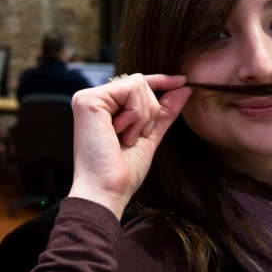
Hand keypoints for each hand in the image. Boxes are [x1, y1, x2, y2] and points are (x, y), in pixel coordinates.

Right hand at [68, 74, 191, 218]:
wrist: (107, 190)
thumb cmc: (123, 171)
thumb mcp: (149, 136)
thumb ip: (164, 111)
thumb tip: (184, 88)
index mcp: (103, 107)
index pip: (135, 84)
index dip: (160, 81)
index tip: (182, 81)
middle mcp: (93, 99)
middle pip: (140, 82)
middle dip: (149, 112)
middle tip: (134, 138)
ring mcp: (88, 98)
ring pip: (137, 84)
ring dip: (142, 116)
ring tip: (125, 138)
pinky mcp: (88, 100)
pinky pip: (130, 89)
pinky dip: (135, 114)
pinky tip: (119, 132)